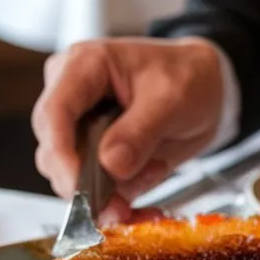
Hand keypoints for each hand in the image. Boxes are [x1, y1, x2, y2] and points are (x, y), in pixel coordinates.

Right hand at [32, 37, 225, 216]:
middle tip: (138, 185)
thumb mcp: (173, 98)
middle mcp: (71, 94)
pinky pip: (92, 186)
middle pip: (54, 150)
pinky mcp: (89, 151)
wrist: (205, 87)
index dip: (62, 154)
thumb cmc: (188, 77)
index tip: (82, 189)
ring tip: (156, 166)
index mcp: (84, 65)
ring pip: (72, 175)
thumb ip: (140, 132)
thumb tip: (111, 165)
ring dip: (115, 187)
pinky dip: (122, 194)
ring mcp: (77, 125)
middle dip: (94, 180)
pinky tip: (152, 173)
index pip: (54, 113)